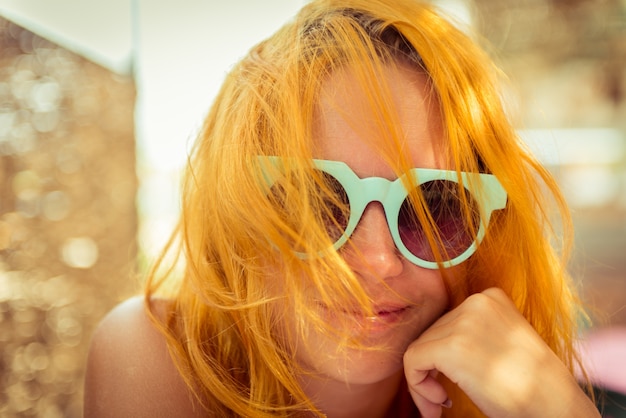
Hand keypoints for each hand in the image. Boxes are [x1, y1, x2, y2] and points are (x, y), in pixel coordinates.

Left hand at [403, 287, 598, 417]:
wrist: (556, 406)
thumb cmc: (531, 383)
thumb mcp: (502, 340)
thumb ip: (473, 331)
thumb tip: (432, 343)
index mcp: (491, 297)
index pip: (447, 322)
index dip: (443, 356)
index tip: (452, 381)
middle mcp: (476, 301)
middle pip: (431, 334)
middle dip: (432, 370)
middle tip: (442, 399)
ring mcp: (464, 322)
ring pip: (419, 348)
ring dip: (424, 382)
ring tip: (441, 403)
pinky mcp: (451, 347)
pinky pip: (412, 361)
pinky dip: (417, 387)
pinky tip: (439, 403)